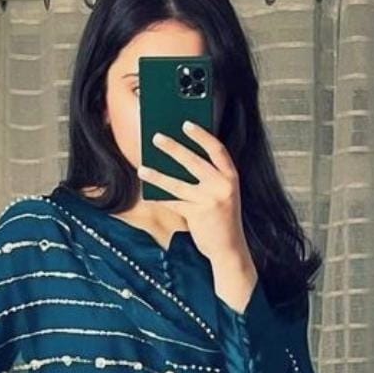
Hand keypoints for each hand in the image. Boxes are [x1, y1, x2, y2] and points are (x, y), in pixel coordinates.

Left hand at [138, 120, 254, 273]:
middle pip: (194, 161)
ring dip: (157, 175)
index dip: (201, 135)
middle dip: (173, 148)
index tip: (186, 124)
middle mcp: (222, 186)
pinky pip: (173, 202)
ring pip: (178, 183)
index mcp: (231, 177)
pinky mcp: (197, 214)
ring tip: (142, 168)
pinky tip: (148, 194)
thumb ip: (209, 178)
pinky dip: (160, 198)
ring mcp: (209, 200)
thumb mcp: (223, 194)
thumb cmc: (223, 219)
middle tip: (156, 138)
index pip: (217, 149)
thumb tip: (178, 162)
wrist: (228, 248)